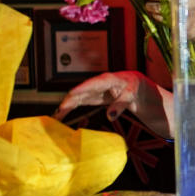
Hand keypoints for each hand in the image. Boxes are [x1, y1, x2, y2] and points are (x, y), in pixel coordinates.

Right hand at [53, 71, 172, 137]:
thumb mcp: (132, 95)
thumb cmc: (136, 87)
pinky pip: (80, 102)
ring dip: (67, 105)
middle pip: (82, 91)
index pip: (94, 83)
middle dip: (70, 100)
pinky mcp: (94, 96)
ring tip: (56, 116)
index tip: (71, 95)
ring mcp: (95, 89)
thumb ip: (121, 104)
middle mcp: (99, 83)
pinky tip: (61, 115)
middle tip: (59, 111)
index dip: (83, 89)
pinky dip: (71, 107)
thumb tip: (110, 116)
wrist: (138, 87)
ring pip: (79, 97)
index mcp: (110, 79)